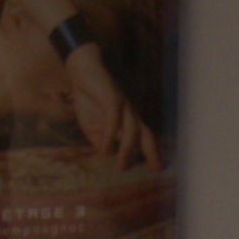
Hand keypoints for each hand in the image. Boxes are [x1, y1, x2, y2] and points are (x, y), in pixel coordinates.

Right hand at [60, 39, 151, 165]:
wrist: (81, 71)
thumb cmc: (88, 98)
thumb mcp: (91, 124)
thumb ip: (98, 139)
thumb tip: (105, 153)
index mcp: (127, 118)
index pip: (144, 135)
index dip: (151, 151)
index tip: (156, 167)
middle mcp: (129, 112)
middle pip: (145, 133)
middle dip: (151, 151)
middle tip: (155, 167)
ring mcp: (123, 105)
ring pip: (131, 130)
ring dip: (127, 149)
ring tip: (121, 165)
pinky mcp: (112, 99)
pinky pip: (114, 120)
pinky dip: (110, 136)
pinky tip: (106, 149)